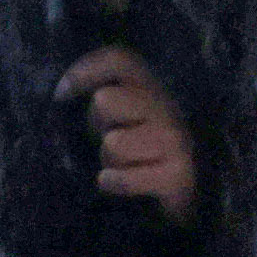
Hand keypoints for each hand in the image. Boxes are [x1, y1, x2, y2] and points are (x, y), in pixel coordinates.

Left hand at [62, 44, 197, 221]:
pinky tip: (118, 184)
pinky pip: (123, 178)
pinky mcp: (176, 175)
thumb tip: (64, 95)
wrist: (196, 194)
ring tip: (122, 166)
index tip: (60, 94)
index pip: (119, 61)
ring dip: (109, 160)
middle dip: (97, 123)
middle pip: (105, 100)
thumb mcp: (131, 118)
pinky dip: (114, 183)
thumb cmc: (148, 154)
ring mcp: (174, 140)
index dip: (85, 70)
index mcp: (152, 89)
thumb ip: (110, 102)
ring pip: (113, 143)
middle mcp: (166, 108)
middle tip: (111, 138)